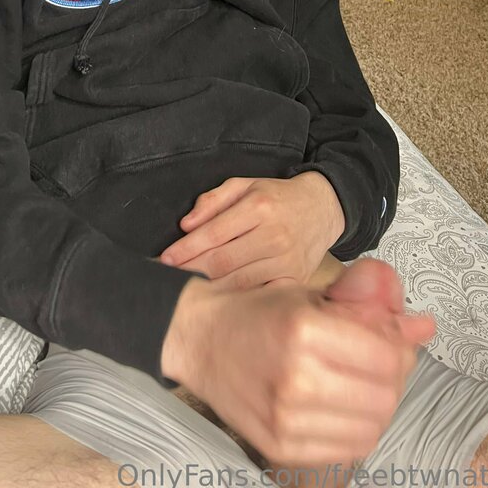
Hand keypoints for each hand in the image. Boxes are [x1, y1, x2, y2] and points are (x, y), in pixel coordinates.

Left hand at [159, 172, 345, 289]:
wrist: (323, 208)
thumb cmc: (276, 197)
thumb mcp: (245, 185)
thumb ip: (212, 200)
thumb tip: (186, 224)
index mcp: (259, 207)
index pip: (212, 234)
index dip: (185, 249)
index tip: (164, 259)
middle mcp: (274, 235)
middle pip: (222, 262)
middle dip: (189, 271)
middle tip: (166, 278)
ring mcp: (287, 261)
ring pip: (238, 282)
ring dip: (208, 288)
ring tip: (185, 290)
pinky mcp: (295, 280)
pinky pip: (259, 295)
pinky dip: (236, 300)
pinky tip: (217, 301)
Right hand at [160, 258, 435, 467]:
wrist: (198, 339)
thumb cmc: (256, 313)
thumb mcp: (310, 296)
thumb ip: (369, 309)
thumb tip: (424, 326)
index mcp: (303, 329)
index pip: (387, 357)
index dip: (398, 349)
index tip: (387, 340)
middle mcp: (295, 377)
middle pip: (384, 397)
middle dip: (390, 380)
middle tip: (374, 363)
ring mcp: (286, 417)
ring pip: (370, 428)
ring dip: (374, 406)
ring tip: (355, 384)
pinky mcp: (279, 445)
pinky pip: (345, 449)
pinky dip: (353, 429)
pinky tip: (338, 406)